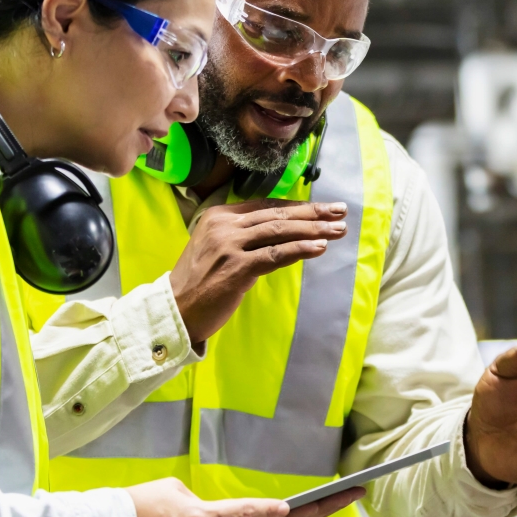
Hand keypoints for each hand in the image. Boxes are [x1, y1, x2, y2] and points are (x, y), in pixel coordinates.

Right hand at [170, 199, 347, 341]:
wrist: (176, 310)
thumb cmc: (200, 283)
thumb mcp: (218, 249)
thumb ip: (245, 237)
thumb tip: (286, 232)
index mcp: (220, 216)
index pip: (267, 207)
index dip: (298, 206)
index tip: (323, 208)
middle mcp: (224, 225)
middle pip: (278, 215)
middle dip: (313, 213)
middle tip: (340, 212)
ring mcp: (229, 245)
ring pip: (280, 231)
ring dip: (314, 230)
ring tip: (338, 230)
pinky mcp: (236, 268)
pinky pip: (275, 254)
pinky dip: (300, 250)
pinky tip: (320, 248)